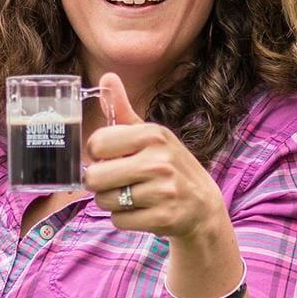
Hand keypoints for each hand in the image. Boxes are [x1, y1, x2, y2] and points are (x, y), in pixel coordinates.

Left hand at [82, 73, 229, 247]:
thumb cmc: (168, 166)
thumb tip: (106, 77)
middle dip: (99, 184)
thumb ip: (123, 111)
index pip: (97, 143)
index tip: (110, 158)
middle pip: (94, 177)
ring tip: (133, 196)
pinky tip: (143, 211)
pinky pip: (119, 220)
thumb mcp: (150, 136)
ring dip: (112, 202)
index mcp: (153, 135)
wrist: (202, 206)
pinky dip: (124, 219)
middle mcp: (160, 160)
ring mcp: (163, 190)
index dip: (96, 155)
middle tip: (117, 182)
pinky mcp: (163, 217)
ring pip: (105, 201)